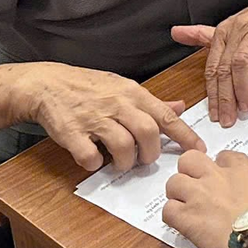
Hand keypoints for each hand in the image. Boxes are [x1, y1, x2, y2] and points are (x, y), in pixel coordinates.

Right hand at [15, 62, 205, 173]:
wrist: (49, 84)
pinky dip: (95, 164)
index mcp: (132, 93)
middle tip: (146, 160)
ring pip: (122, 146)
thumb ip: (151, 102)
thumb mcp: (124, 87)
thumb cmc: (90, 87)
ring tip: (121, 163)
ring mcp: (94, 118)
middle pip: (147, 132)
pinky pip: (90, 156)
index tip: (198, 149)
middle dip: (151, 153)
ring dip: (125, 162)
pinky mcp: (72, 133)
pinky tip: (94, 159)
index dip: (184, 134)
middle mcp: (116, 104)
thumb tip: (179, 107)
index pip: (165, 115)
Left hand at [162, 150, 247, 247]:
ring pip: (173, 182)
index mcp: (240, 169)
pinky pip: (167, 210)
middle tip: (196, 188)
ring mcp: (198, 195)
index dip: (219, 166)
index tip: (222, 177)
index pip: (223, 156)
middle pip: (190, 159)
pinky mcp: (187, 217)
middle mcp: (215, 177)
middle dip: (190, 172)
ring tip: (186, 208)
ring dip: (178, 195)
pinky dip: (173, 217)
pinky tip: (183, 224)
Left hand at [171, 0, 247, 127]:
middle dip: (225, 97)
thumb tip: (175, 32)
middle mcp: (238, 30)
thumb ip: (203, 34)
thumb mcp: (232, 26)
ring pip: (243, 62)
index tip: (214, 114)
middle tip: (228, 118)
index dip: (212, 93)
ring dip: (243, 88)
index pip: (212, 67)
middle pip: (225, 68)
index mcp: (224, 32)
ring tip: (245, 107)